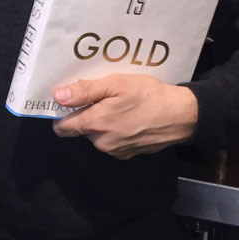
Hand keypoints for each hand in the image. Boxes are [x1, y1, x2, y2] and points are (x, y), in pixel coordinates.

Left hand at [52, 74, 197, 158]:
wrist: (181, 116)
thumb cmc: (148, 95)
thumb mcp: (116, 84)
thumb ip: (85, 91)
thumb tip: (58, 96)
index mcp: (94, 124)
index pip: (61, 127)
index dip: (62, 113)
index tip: (68, 101)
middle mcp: (101, 142)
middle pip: (79, 129)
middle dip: (85, 115)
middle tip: (101, 97)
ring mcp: (115, 151)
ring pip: (96, 136)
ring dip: (101, 122)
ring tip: (117, 105)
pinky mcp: (127, 154)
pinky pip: (111, 142)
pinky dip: (114, 131)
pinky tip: (128, 117)